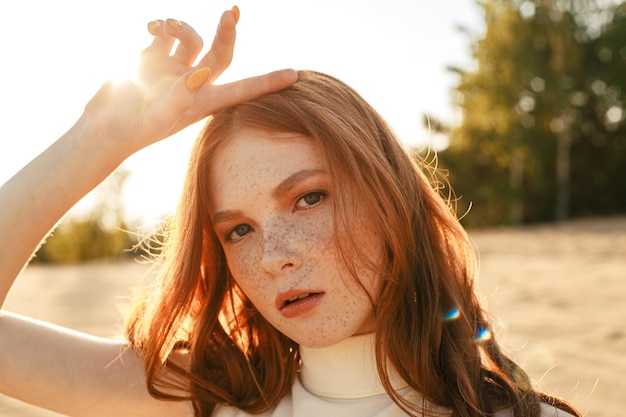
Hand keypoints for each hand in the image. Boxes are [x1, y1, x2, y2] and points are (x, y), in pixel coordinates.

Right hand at [80, 8, 298, 153]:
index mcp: (204, 102)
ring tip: (164, 28)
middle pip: (221, 54)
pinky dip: (161, 25)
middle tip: (232, 12)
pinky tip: (151, 26)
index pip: (245, 89)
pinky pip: (165, 34)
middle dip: (227, 32)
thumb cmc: (133, 129)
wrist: (103, 127)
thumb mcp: (159, 115)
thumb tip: (204, 72)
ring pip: (191, 39)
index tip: (297, 74)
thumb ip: (182, 94)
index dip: (270, 82)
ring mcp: (173, 68)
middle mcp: (193, 83)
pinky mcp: (153, 58)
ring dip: (182, 26)